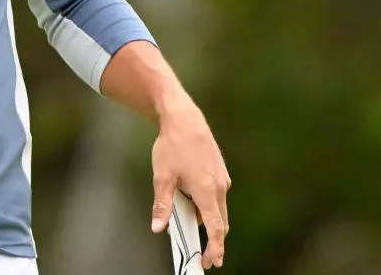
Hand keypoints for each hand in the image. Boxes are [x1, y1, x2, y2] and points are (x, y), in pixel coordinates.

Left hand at [151, 100, 231, 268]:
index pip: (216, 227)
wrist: (184, 119)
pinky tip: (189, 197)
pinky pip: (216, 195)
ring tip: (185, 217)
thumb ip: (162, 205)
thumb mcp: (162, 177)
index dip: (215, 247)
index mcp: (207, 191)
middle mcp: (220, 186)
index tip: (213, 261)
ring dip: (206, 218)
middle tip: (203, 254)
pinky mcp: (220, 171)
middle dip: (213, 239)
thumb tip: (158, 227)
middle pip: (220, 221)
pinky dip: (206, 204)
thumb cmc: (173, 146)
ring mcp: (222, 178)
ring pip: (217, 208)